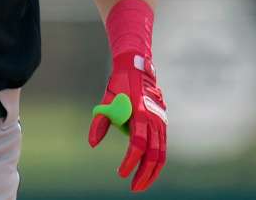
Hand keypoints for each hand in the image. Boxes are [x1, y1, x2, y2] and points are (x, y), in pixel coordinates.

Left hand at [88, 52, 167, 191]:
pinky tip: (147, 171)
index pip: (138, 144)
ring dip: (152, 171)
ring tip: (140, 185)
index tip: (121, 173)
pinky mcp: (163, 123)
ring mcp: (162, 121)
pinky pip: (162, 146)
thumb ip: (99, 122)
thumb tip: (92, 144)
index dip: (130, 161)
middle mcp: (156, 119)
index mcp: (142, 113)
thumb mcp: (106, 101)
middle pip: (154, 154)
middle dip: (145, 174)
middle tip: (134, 188)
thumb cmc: (119, 85)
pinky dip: (156, 161)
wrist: (138, 67)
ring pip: (161, 153)